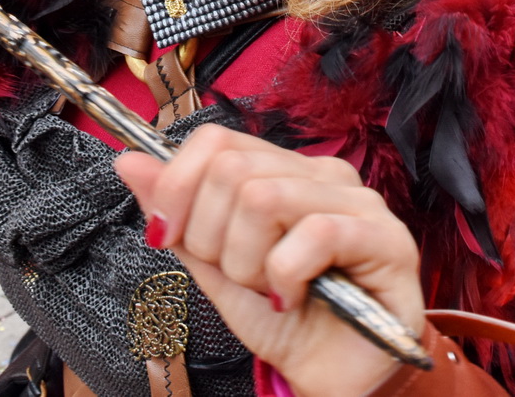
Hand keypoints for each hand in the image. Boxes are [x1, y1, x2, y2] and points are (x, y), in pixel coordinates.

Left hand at [114, 125, 422, 396]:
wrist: (330, 379)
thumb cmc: (282, 322)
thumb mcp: (214, 269)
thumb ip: (177, 216)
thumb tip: (128, 161)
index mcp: (284, 170)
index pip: (217, 140)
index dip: (178, 185)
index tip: (166, 234)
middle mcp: (323, 173)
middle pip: (232, 170)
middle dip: (212, 238)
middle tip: (236, 277)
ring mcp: (359, 201)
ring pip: (264, 198)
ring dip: (247, 262)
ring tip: (267, 291)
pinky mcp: (386, 238)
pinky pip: (313, 234)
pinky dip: (286, 276)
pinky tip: (291, 299)